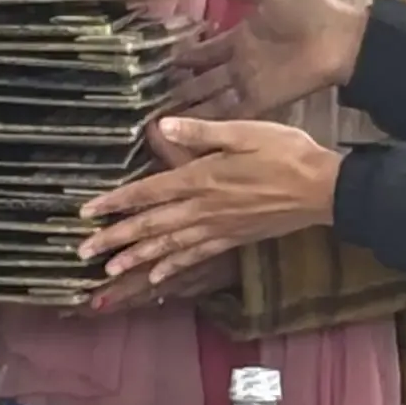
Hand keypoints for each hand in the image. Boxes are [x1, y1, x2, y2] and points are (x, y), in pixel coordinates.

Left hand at [80, 118, 342, 288]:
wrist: (323, 188)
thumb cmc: (286, 151)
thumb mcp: (244, 130)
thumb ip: (201, 130)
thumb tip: (159, 125)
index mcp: (202, 177)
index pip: (148, 192)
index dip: (115, 203)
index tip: (86, 212)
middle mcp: (204, 208)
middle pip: (150, 225)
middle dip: (115, 239)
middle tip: (82, 252)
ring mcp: (218, 228)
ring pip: (168, 246)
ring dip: (137, 259)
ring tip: (108, 270)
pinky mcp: (233, 239)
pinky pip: (196, 256)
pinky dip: (174, 267)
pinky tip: (157, 279)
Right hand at [171, 0, 364, 120]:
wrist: (339, 37)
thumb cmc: (308, 9)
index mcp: (240, 37)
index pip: (203, 49)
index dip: (181, 56)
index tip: (153, 62)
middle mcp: (240, 64)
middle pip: (202, 79)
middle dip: (177, 87)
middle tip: (146, 98)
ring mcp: (249, 85)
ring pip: (210, 99)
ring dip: (188, 108)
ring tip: (157, 118)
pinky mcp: (261, 102)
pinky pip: (231, 115)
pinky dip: (210, 123)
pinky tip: (184, 130)